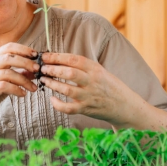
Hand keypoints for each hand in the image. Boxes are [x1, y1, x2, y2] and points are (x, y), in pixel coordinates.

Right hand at [0, 43, 38, 123]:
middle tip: (38, 69)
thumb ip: (21, 73)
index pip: (9, 47)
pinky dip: (16, 89)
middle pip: (9, 57)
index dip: (23, 49)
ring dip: (24, 80)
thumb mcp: (9, 79)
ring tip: (33, 88)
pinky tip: (23, 94)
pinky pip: (4, 86)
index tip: (35, 55)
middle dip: (26, 62)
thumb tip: (36, 69)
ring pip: (8, 73)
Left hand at [39, 52, 166, 131]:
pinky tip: (52, 99)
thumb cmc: (110, 86)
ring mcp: (89, 96)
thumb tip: (60, 60)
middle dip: (52, 69)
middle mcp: (92, 81)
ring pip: (66, 89)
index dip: (57, 57)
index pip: (73, 59)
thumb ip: (84, 66)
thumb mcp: (100, 70)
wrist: (125, 106)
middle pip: (69, 72)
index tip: (45, 56)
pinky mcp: (87, 109)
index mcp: (95, 69)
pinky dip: (58, 104)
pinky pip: (69, 108)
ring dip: (52, 84)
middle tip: (41, 68)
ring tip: (44, 79)